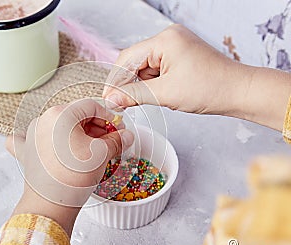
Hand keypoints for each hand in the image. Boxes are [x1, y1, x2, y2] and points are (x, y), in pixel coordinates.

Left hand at [5, 99, 133, 234]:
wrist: (50, 205)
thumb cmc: (72, 178)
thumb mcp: (102, 154)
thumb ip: (117, 140)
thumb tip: (126, 136)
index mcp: (60, 114)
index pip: (91, 106)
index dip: (108, 116)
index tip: (117, 128)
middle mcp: (43, 120)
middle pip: (75, 115)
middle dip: (95, 127)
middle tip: (109, 140)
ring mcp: (32, 135)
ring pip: (60, 127)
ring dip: (77, 134)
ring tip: (92, 148)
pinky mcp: (27, 151)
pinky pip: (34, 138)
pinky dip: (45, 140)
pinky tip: (51, 144)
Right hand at [103, 24, 290, 130]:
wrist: (239, 91)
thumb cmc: (210, 89)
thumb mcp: (166, 94)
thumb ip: (134, 95)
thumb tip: (111, 99)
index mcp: (165, 40)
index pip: (127, 58)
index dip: (115, 80)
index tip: (107, 99)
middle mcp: (168, 37)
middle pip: (135, 61)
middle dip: (129, 83)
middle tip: (121, 104)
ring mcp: (175, 44)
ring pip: (145, 66)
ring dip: (142, 84)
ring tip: (152, 99)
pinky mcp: (180, 54)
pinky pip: (157, 67)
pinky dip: (153, 82)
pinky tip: (159, 93)